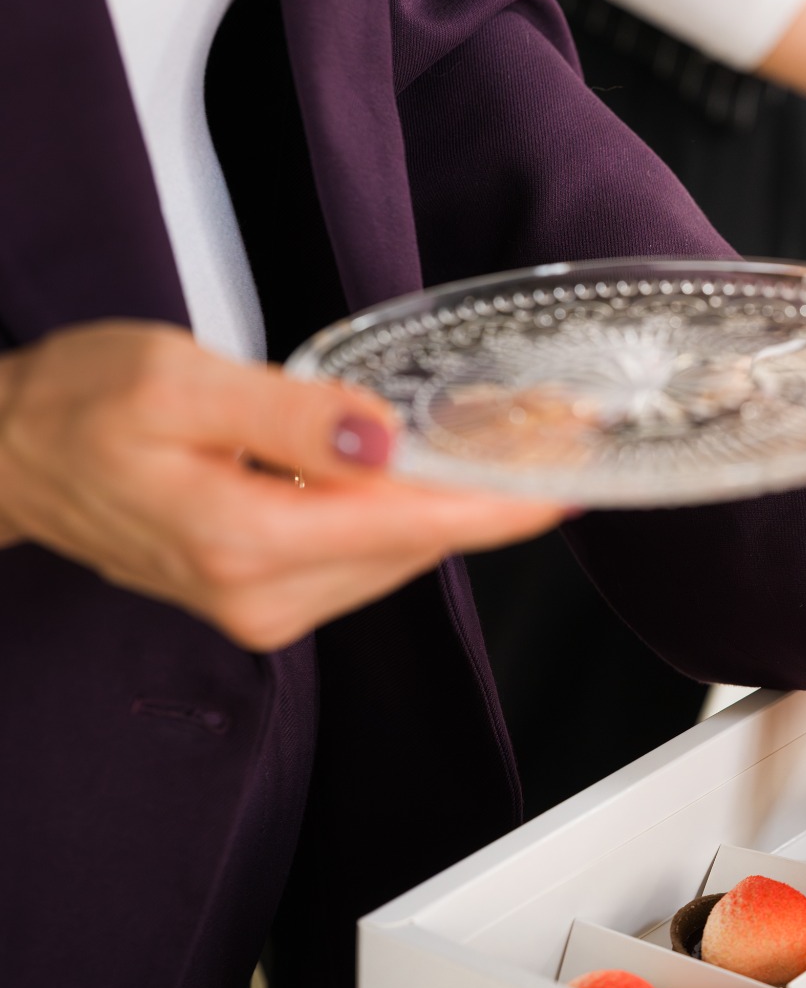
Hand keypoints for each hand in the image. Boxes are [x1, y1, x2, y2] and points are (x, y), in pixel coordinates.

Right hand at [0, 321, 566, 649]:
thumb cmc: (78, 404)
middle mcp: (262, 595)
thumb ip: (284, 414)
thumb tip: (379, 440)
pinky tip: (433, 474)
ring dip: (454, 506)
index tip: (568, 481)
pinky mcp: (265, 601)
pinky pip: (364, 559)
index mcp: (243, 540)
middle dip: (490, 495)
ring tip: (513, 447)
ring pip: (397, 556)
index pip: (407, 525)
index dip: (497, 503)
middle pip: (416, 545)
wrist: (9, 454)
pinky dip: (407, 518)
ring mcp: (264, 608)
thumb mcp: (176, 379)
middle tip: (556, 435)